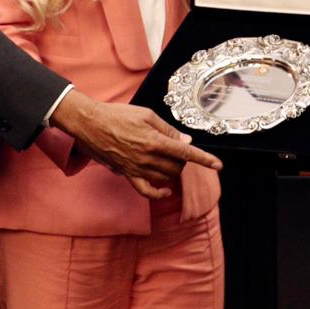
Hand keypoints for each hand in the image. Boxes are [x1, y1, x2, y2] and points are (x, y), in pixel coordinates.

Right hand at [50, 91, 221, 198]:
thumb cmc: (118, 114)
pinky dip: (158, 194)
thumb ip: (168, 129)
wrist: (91, 123)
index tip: (218, 165)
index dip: (204, 159)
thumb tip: (185, 140)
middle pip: (177, 166)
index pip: (186, 152)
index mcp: (154, 140)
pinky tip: (165, 190)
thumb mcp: (146, 115)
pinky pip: (146, 191)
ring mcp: (137, 168)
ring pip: (165, 178)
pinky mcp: (127, 174)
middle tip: (176, 148)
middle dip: (183, 159)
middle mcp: (147, 157)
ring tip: (168, 160)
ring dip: (172, 171)